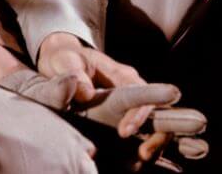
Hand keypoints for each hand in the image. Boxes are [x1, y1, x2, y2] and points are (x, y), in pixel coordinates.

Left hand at [36, 34, 206, 166]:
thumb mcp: (65, 58)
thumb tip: (87, 92)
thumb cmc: (66, 58)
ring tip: (138, 162)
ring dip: (152, 146)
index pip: (140, 93)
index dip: (138, 114)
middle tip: (144, 155)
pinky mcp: (124, 120)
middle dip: (158, 135)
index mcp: (120, 74)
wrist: (63, 62)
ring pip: (154, 127)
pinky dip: (143, 149)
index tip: (124, 133)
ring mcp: (130, 107)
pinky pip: (141, 136)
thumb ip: (73, 70)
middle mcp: (133, 90)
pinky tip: (135, 165)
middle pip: (157, 113)